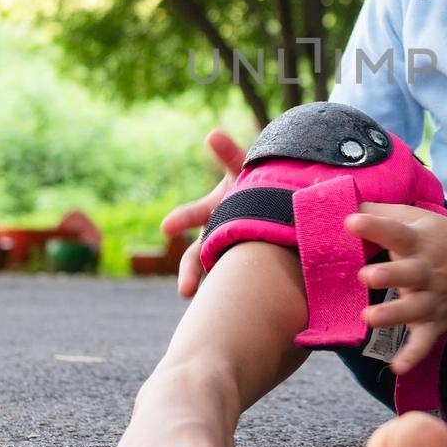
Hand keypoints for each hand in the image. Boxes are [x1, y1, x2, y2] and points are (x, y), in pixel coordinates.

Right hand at [159, 129, 247, 298]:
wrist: (281, 194)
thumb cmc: (256, 179)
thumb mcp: (243, 166)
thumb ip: (229, 153)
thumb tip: (212, 133)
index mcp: (216, 210)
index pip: (194, 215)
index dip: (182, 220)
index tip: (166, 228)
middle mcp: (220, 233)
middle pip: (201, 255)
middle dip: (193, 273)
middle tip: (187, 291)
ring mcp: (235, 247)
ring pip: (221, 271)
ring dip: (211, 285)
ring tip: (205, 306)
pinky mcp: (256, 260)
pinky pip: (253, 279)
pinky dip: (248, 295)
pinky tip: (248, 313)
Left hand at [344, 203, 446, 374]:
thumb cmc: (441, 238)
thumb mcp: (417, 218)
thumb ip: (382, 213)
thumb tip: (345, 203)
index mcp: (420, 241)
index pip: (396, 231)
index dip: (374, 226)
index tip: (350, 221)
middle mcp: (428, 270)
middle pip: (409, 273)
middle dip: (389, 275)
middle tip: (365, 276)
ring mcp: (434, 299)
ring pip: (414, 309)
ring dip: (393, 314)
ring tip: (368, 317)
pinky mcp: (436, 322)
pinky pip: (425, 342)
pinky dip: (413, 355)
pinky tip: (396, 367)